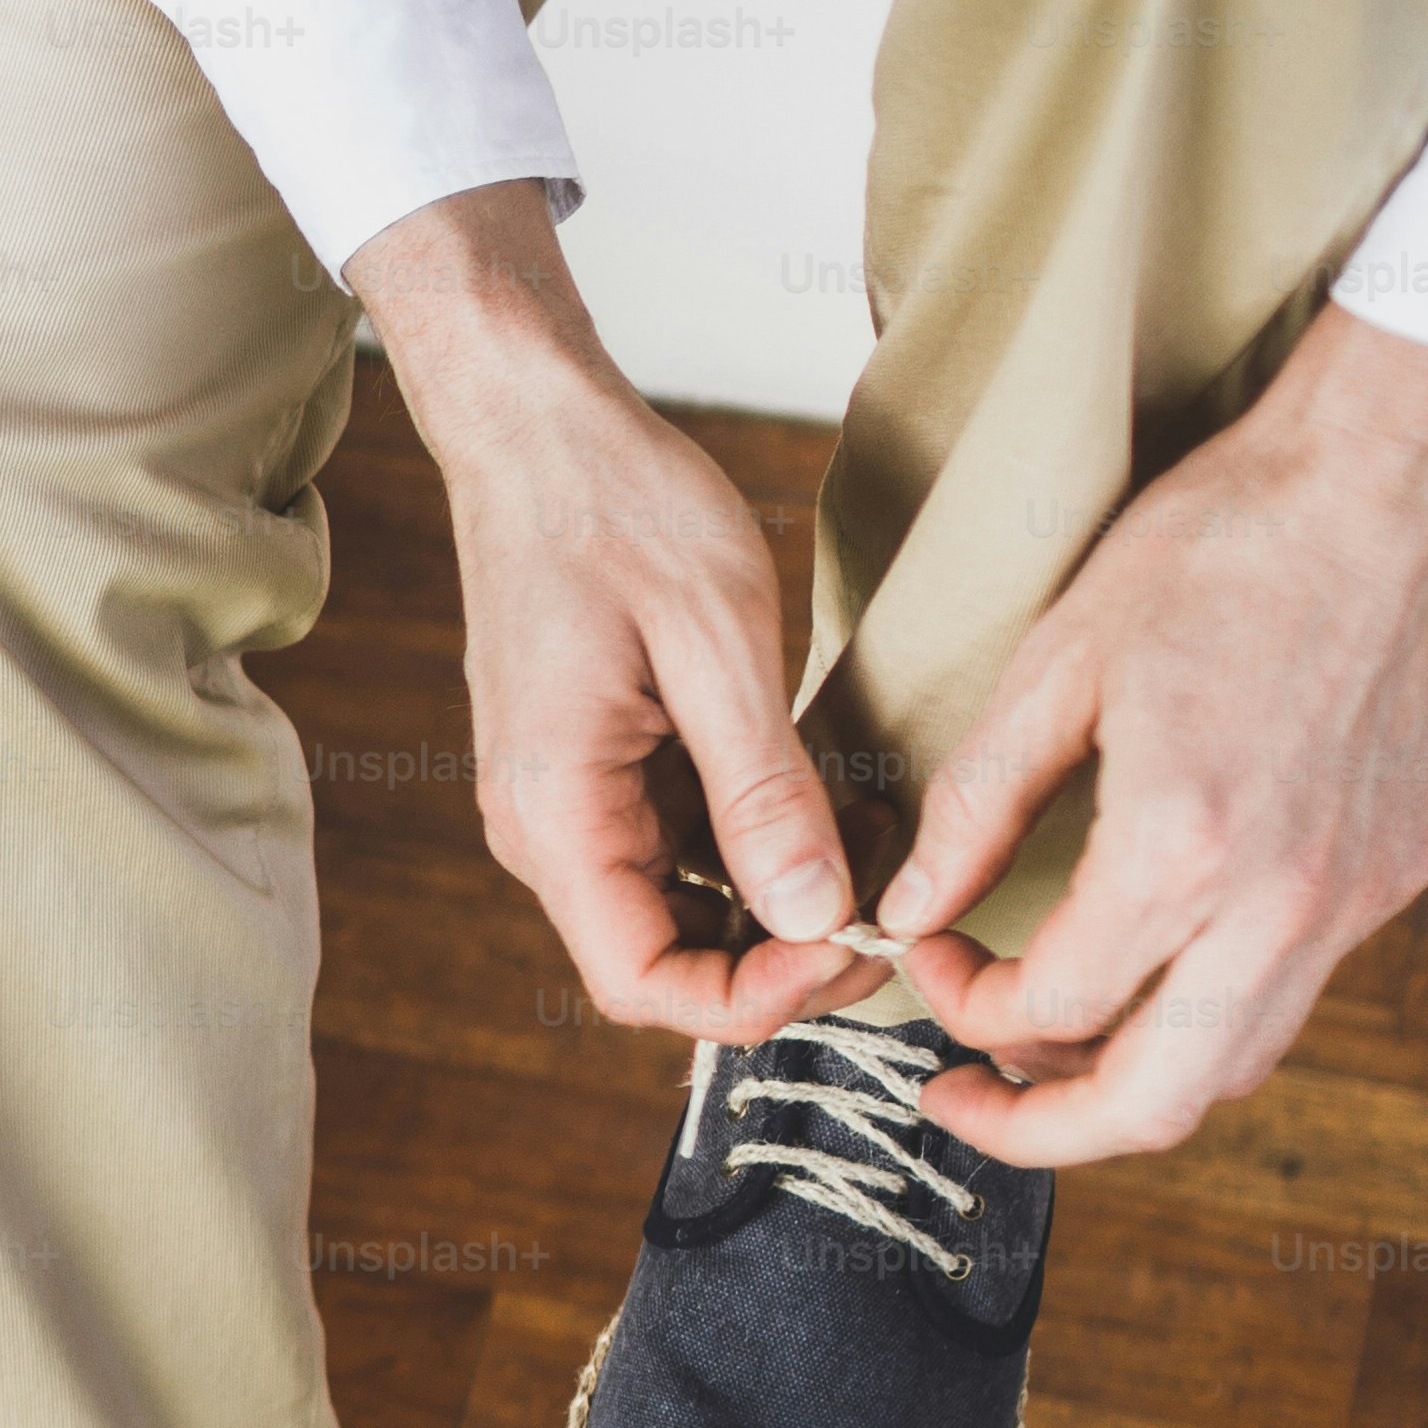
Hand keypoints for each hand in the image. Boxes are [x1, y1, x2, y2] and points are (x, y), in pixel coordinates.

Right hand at [352, 184, 884, 1041]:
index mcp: (558, 811)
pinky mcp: (601, 770)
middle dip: (783, 959)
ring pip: (681, 912)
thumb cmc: (614, 507)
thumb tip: (817, 919)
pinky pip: (681, 849)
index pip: (643, 981)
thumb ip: (762, 794)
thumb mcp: (713, 643)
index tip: (851, 950)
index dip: (753, 1001)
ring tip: (879, 842)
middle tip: (892, 909)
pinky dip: (762, 845)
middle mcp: (548, 828)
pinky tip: (835, 798)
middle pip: (665, 961)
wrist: (535, 427)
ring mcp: (570, 802)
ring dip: (782, 902)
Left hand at [887, 307, 1427, 1165]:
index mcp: (1186, 848)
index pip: (1048, 1011)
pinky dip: (1202, 1014)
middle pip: (1158, 1103)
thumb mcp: (1059, 665)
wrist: (1403, 475)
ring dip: (1129, 1081)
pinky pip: (1290, 993)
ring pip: (1236, 1067)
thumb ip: (973, 810)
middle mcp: (1287, 900)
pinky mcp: (1399, 871)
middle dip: (1044, 1128)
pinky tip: (1140, 964)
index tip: (922, 955)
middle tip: (963, 1096)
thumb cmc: (1226, 542)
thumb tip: (907, 914)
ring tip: (1038, 1041)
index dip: (960, 1005)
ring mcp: (1358, 896)